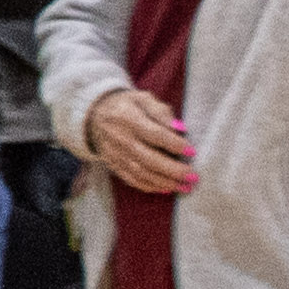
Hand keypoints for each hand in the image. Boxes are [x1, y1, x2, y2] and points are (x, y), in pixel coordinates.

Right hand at [81, 89, 195, 197]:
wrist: (95, 116)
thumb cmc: (128, 106)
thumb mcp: (143, 99)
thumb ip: (161, 112)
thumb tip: (180, 129)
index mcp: (127, 117)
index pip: (153, 134)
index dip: (173, 144)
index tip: (192, 151)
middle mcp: (119, 137)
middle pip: (148, 158)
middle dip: (173, 170)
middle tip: (193, 176)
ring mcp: (114, 154)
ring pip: (141, 173)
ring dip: (165, 182)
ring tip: (185, 186)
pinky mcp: (113, 165)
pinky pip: (132, 180)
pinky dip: (151, 186)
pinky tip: (167, 188)